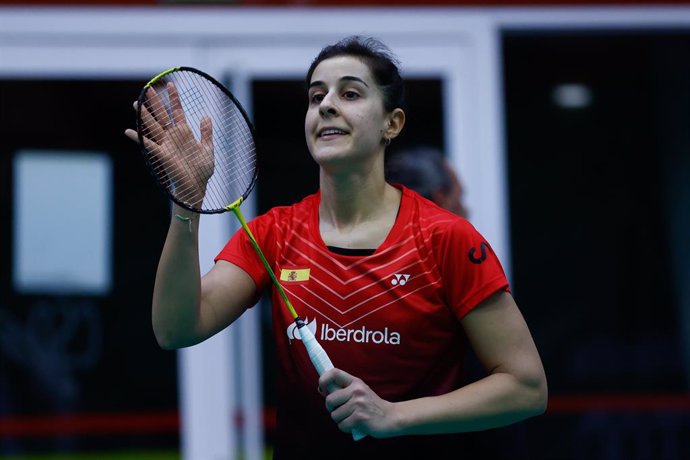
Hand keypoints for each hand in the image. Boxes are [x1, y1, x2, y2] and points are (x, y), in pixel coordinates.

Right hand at [125, 82, 213, 206]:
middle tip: (147, 89)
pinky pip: (148, 145)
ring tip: (136, 103)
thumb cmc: (202, 170)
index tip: (171, 85)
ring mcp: (166, 145)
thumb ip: (206, 133)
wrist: (196, 187)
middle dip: (155, 102)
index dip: (174, 99)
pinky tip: (129, 130)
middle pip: (162, 115)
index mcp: (184, 133)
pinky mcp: (162, 155)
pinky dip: (138, 138)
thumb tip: (206, 116)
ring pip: (153, 126)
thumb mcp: (207, 149)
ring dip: (144, 115)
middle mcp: (172, 136)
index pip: (177, 111)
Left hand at [319, 368, 399, 438]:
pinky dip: (346, 428)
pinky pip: (342, 425)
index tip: (323, 389)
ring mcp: (358, 404)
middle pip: (329, 400)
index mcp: (355, 382)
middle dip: (332, 409)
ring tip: (352, 418)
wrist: (391, 417)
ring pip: (334, 415)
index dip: (323, 380)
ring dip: (340, 420)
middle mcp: (356, 391)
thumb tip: (323, 390)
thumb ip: (344, 390)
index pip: (334, 373)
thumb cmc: (372, 405)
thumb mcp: (360, 391)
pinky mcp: (359, 418)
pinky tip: (355, 425)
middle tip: (342, 411)